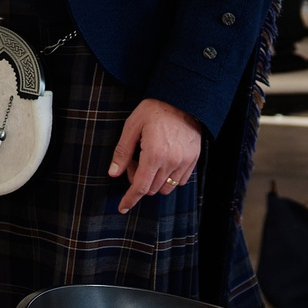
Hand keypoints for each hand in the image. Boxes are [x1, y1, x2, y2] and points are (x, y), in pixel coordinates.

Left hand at [108, 98, 202, 212]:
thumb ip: (122, 152)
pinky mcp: (193, 160)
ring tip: (150, 160)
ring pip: (166, 188)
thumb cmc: (155, 110)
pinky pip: (180, 181)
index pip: (140, 187)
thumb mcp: (132, 126)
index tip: (122, 208)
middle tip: (135, 161)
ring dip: (154, 181)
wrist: (183, 99)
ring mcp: (184, 162)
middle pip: (152, 188)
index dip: (130, 199)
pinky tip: (163, 162)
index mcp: (154, 154)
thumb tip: (113, 174)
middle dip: (139, 181)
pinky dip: (169, 178)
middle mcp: (171, 162)